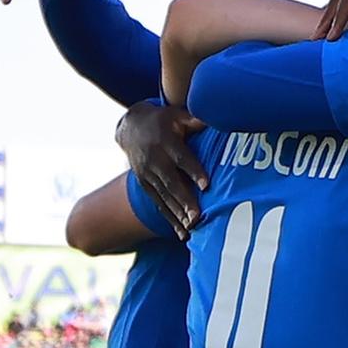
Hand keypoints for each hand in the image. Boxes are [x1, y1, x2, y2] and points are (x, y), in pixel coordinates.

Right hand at [114, 104, 206, 228]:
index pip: (182, 158)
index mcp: (166, 142)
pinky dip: (170, 219)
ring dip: (178, 214)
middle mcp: (155, 160)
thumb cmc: (163, 120)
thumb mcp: (176, 114)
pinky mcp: (145, 185)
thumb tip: (217, 116)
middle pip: (172, 183)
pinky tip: (183, 233)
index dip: (194, 171)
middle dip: (185, 201)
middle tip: (198, 217)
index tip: (207, 184)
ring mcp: (147, 174)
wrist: (130, 127)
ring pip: (164, 197)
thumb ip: (195, 119)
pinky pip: (159, 204)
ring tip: (193, 228)